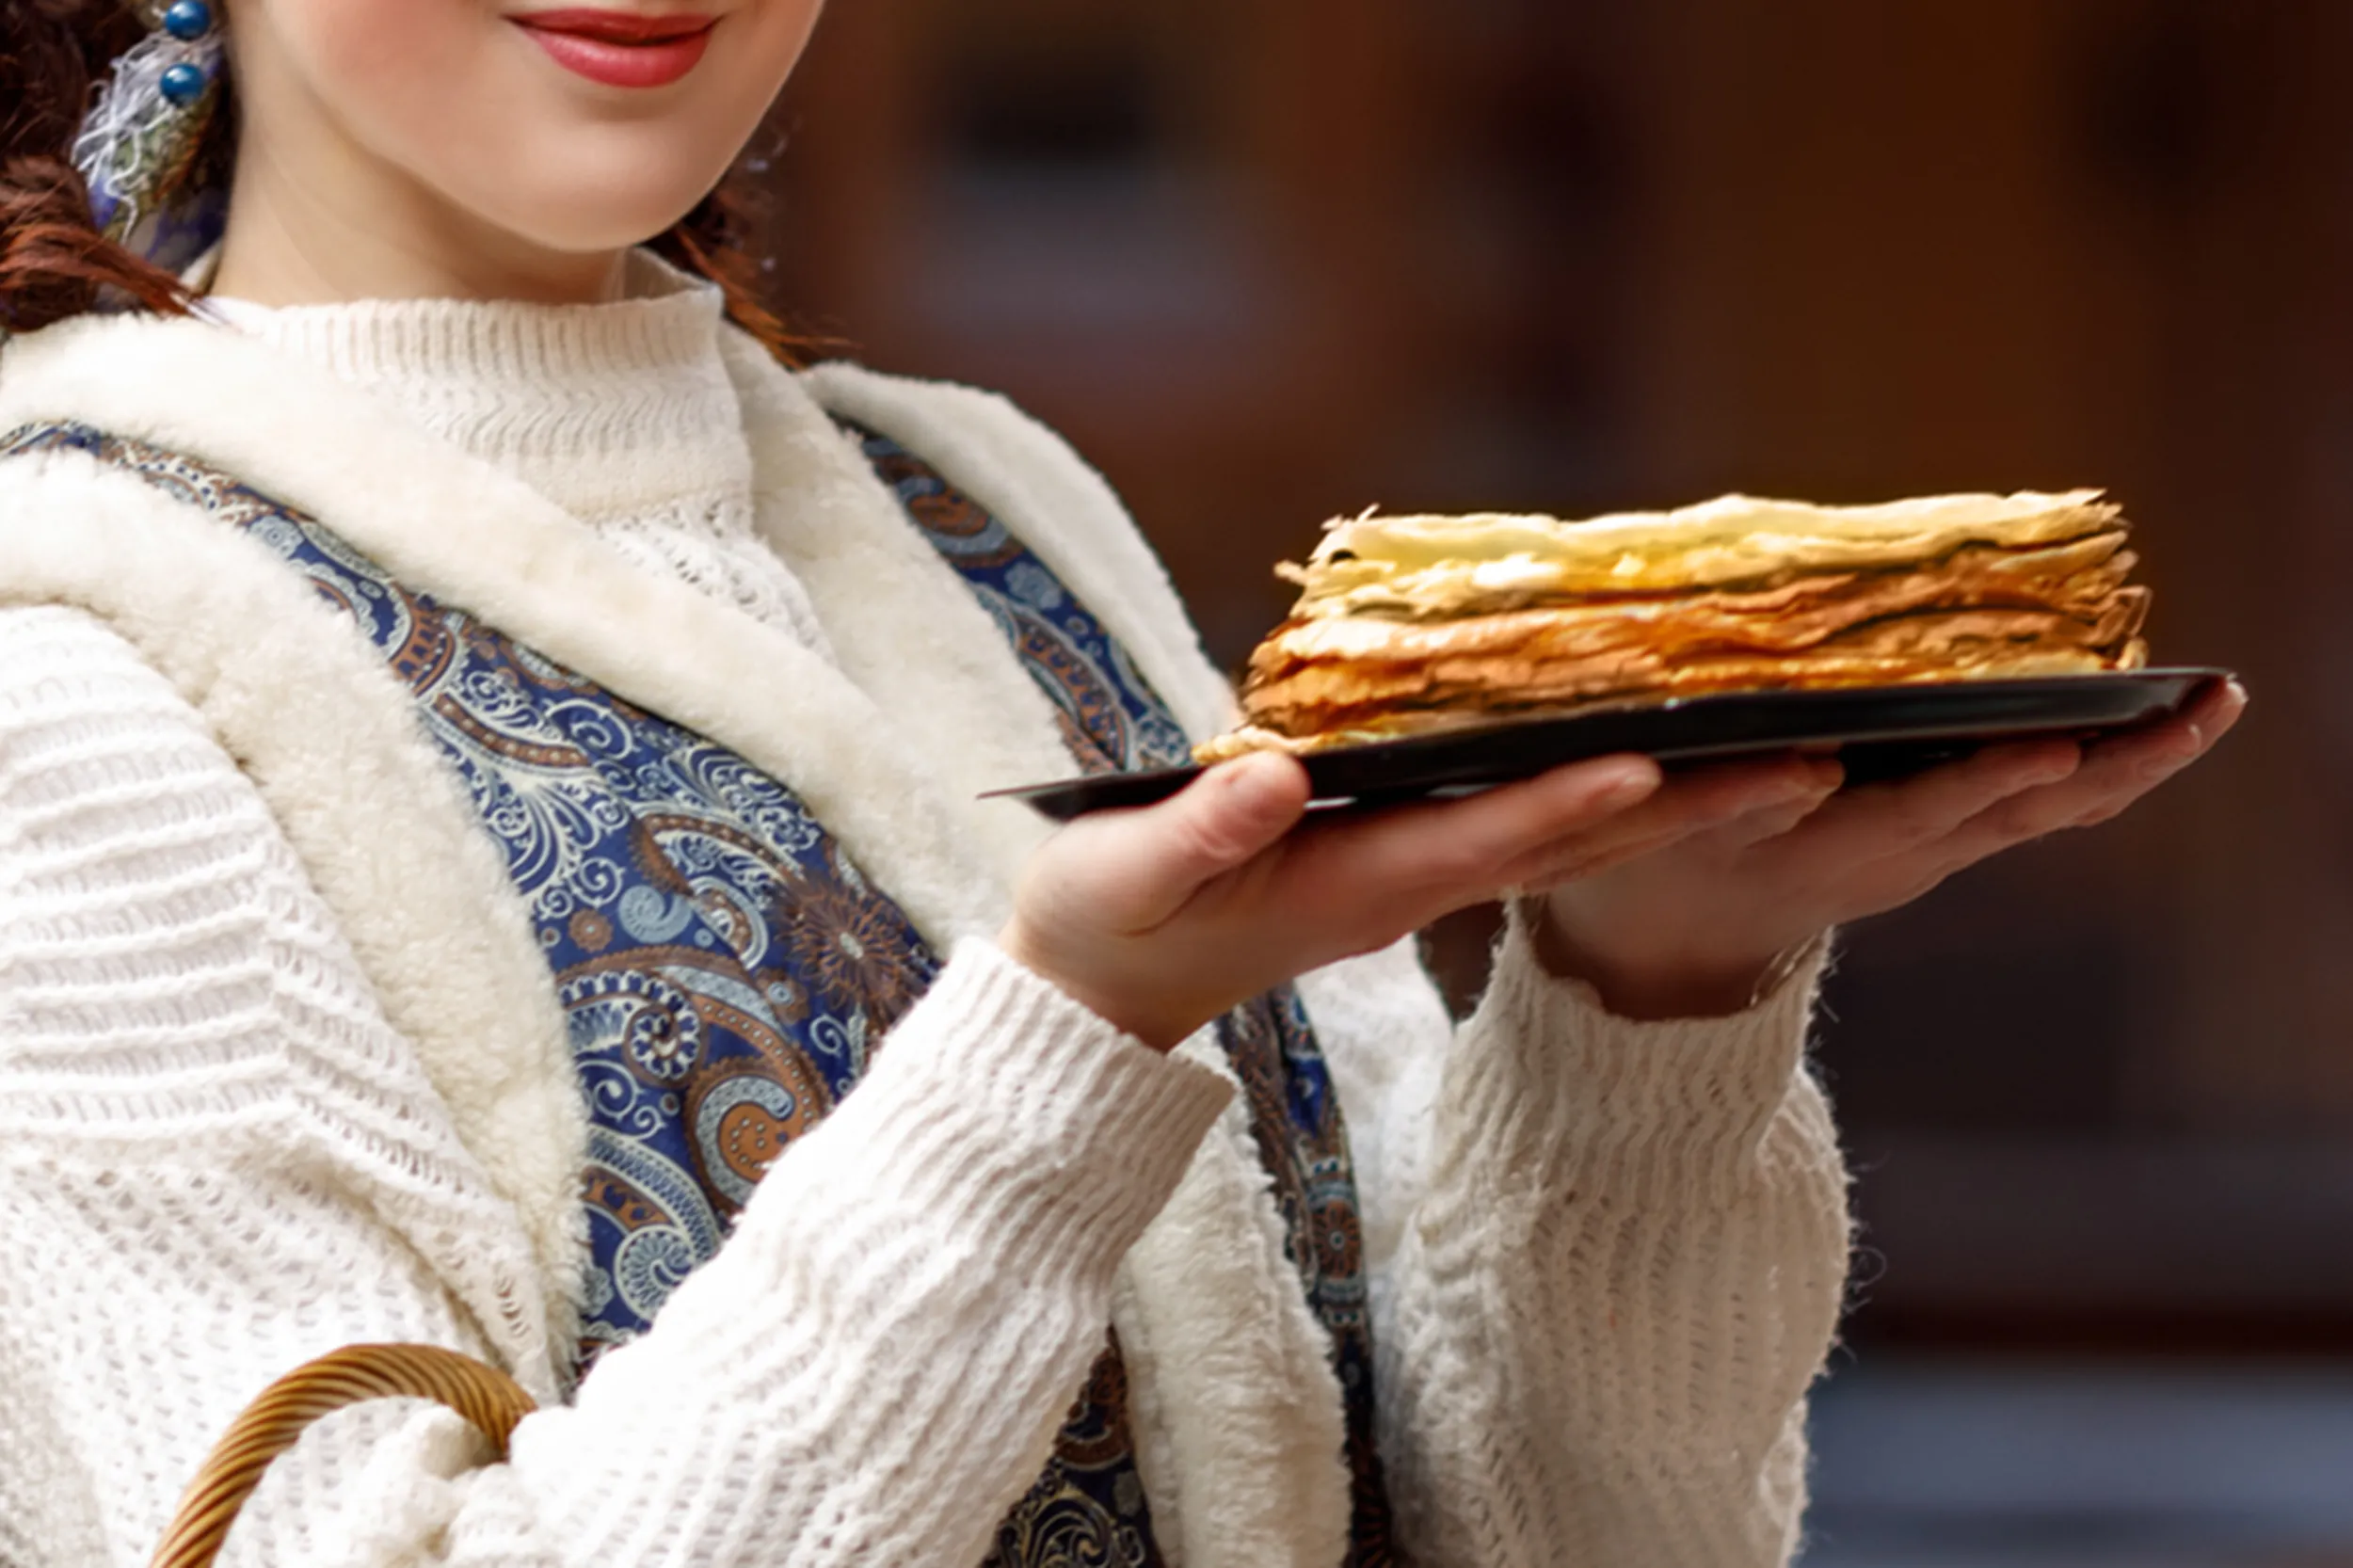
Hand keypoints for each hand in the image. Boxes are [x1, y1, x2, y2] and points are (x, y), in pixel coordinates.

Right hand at [999, 747, 1828, 1049]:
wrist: (1101, 991)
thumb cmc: (1106, 924)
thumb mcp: (1132, 877)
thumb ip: (1202, 832)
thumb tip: (1275, 776)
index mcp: (1357, 884)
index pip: (1486, 842)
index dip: (1569, 804)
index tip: (1658, 766)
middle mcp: (1407, 884)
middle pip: (1570, 845)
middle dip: (1686, 809)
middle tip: (1810, 765)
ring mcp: (1411, 879)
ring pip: (1565, 839)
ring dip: (1673, 804)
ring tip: (1783, 760)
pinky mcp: (1398, 865)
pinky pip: (1526, 827)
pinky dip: (1604, 793)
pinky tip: (1654, 754)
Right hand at [1536, 677, 2248, 1017]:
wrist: (1682, 944)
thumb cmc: (1663, 867)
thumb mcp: (1668, 841)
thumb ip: (1736, 805)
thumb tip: (1814, 767)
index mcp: (1834, 850)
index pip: (1928, 812)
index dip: (1995, 780)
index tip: (2060, 746)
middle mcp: (1902, 856)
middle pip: (2026, 812)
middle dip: (2116, 764)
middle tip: (2195, 713)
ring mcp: (1930, 853)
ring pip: (2049, 811)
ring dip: (2136, 764)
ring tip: (2212, 706)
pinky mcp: (1941, 842)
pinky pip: (2040, 808)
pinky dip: (2106, 768)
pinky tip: (2161, 728)